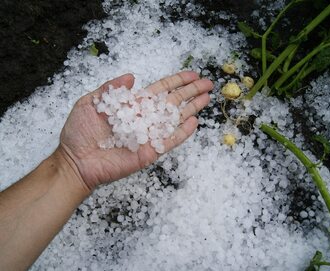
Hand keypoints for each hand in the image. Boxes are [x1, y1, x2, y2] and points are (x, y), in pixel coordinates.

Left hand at [58, 71, 212, 189]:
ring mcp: (149, 135)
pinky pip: (169, 141)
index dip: (177, 81)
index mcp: (133, 105)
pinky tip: (194, 122)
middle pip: (173, 102)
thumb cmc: (79, 132)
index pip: (160, 90)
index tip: (192, 74)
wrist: (75, 160)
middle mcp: (145, 118)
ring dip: (192, 108)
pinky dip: (182, 133)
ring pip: (175, 119)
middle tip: (208, 83)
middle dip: (191, 92)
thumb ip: (111, 88)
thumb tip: (131, 75)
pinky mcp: (150, 151)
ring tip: (207, 98)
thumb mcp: (90, 103)